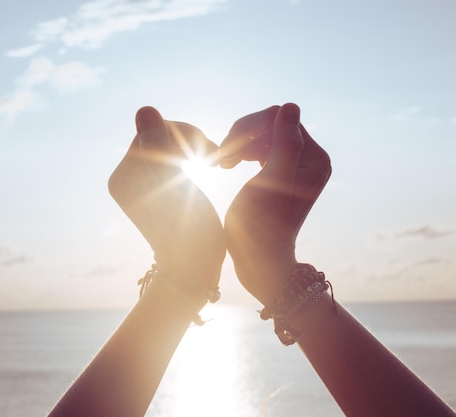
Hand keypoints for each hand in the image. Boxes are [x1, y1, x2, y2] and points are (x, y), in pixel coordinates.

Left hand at [108, 106, 224, 302]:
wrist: (196, 268)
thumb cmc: (188, 231)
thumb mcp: (172, 185)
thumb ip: (157, 146)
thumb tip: (144, 109)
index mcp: (122, 176)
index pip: (151, 131)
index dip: (183, 133)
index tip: (207, 152)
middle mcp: (127, 178)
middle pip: (159, 136)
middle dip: (189, 139)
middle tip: (213, 156)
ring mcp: (143, 185)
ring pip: (170, 145)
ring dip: (194, 146)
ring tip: (213, 160)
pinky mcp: (159, 190)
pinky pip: (174, 157)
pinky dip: (193, 155)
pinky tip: (208, 165)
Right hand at [219, 103, 330, 305]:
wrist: (258, 259)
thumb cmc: (261, 225)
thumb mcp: (271, 181)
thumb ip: (285, 144)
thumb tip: (290, 105)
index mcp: (314, 158)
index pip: (279, 119)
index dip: (249, 128)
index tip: (227, 149)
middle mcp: (310, 159)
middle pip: (270, 125)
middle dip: (242, 136)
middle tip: (220, 158)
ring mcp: (295, 167)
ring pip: (262, 136)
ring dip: (238, 145)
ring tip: (220, 163)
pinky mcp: (280, 174)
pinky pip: (260, 149)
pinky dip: (241, 153)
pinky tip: (226, 165)